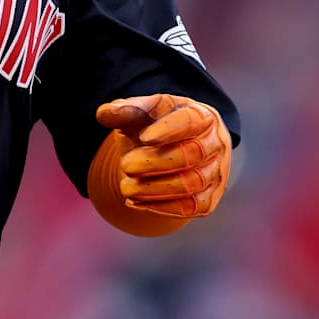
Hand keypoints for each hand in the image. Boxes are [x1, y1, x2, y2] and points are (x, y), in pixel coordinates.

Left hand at [94, 93, 230, 218]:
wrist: (169, 150)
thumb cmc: (157, 127)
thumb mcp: (142, 113)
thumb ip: (125, 111)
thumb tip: (103, 113)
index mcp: (202, 116)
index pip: (191, 120)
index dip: (169, 129)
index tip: (144, 137)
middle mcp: (215, 144)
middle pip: (192, 155)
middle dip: (156, 162)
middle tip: (125, 165)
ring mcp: (215, 174)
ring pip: (191, 184)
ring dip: (154, 188)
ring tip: (126, 188)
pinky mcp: (208, 200)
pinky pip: (190, 208)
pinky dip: (160, 208)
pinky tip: (135, 202)